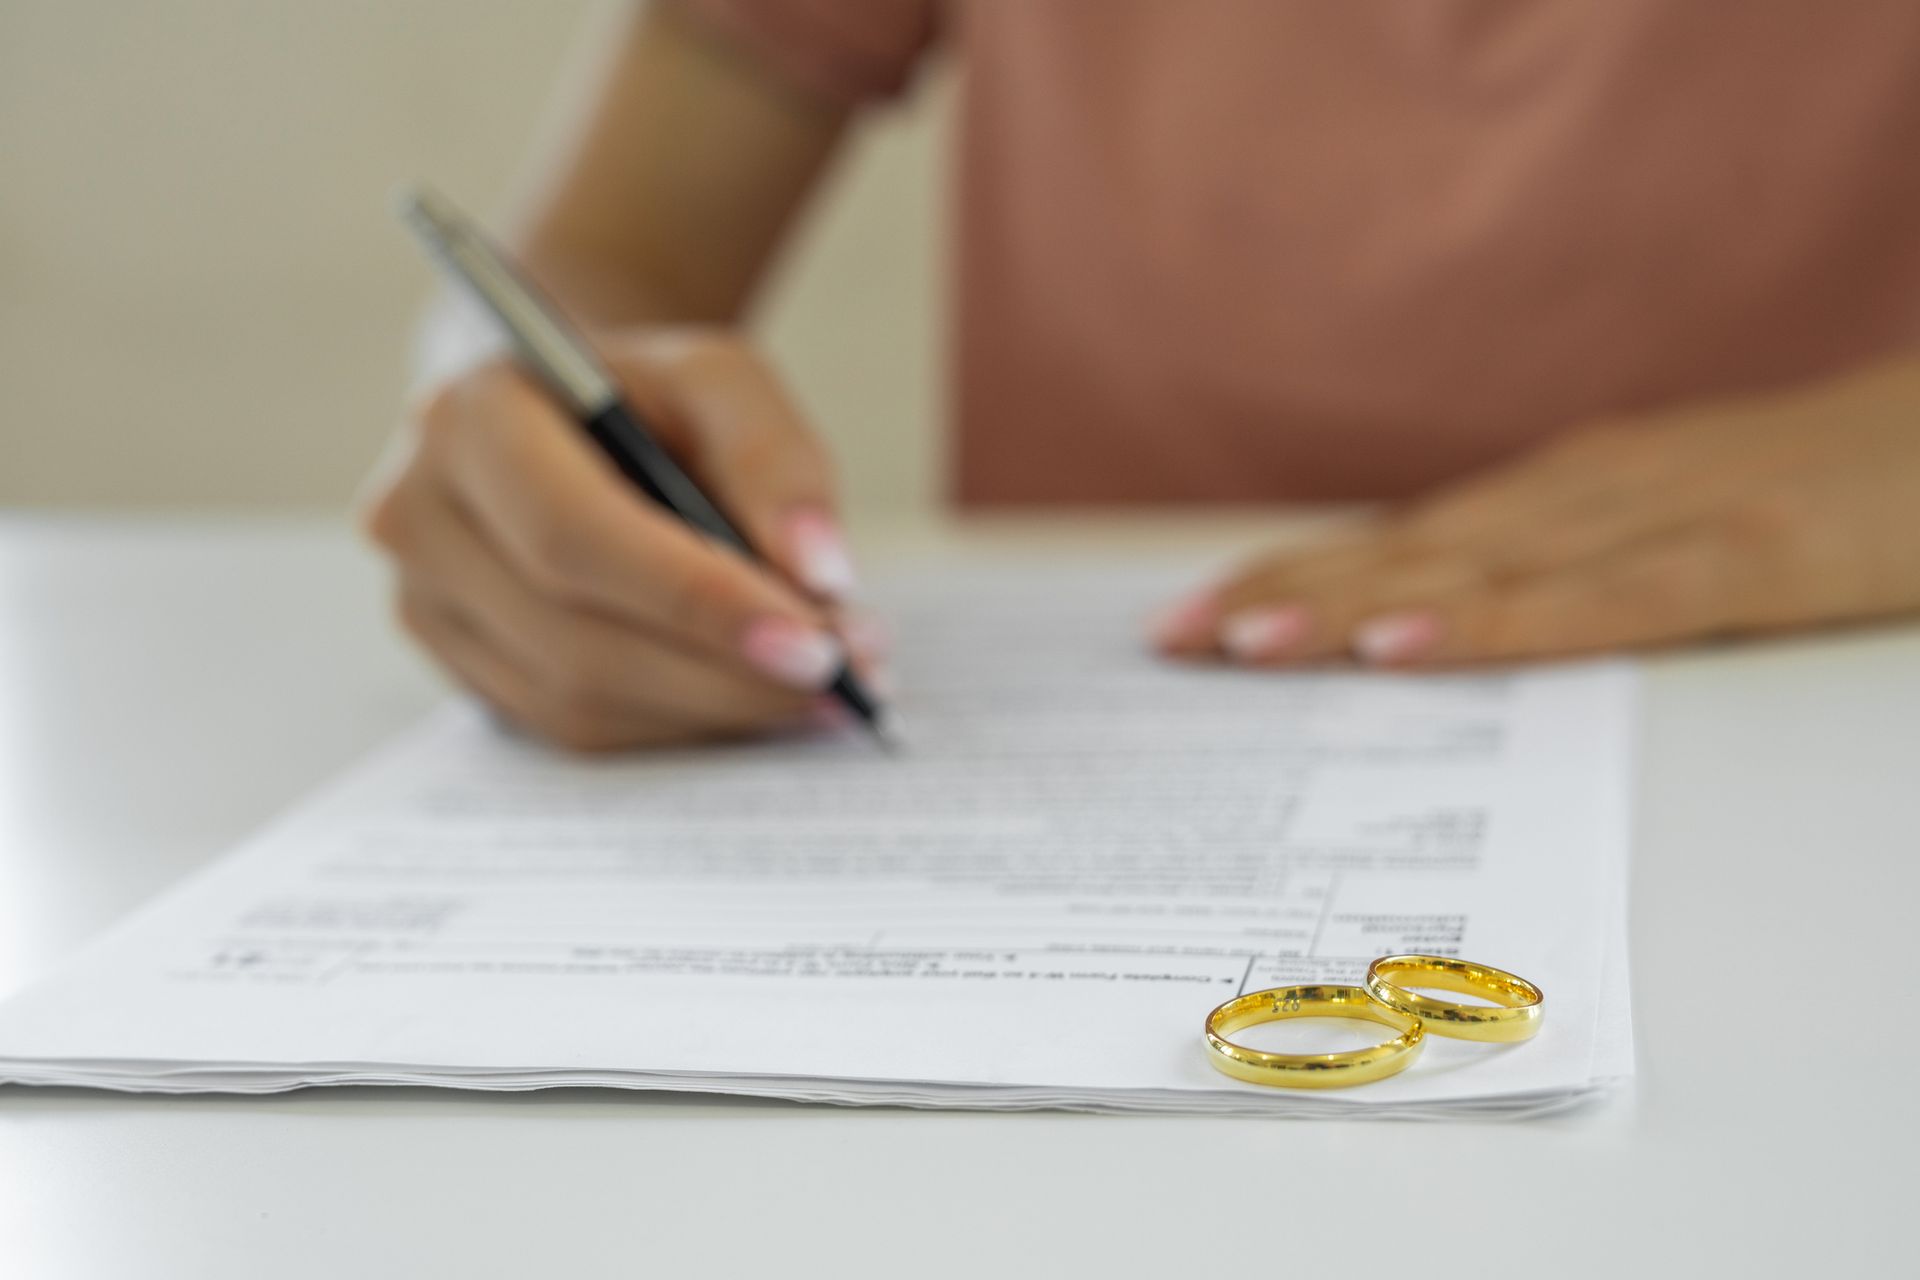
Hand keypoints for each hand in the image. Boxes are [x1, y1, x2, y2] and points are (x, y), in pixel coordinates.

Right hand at [361, 328, 881, 750]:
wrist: (563, 412)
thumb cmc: (645, 392)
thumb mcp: (718, 380)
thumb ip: (775, 460)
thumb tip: (821, 576)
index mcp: (470, 420)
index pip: (576, 537)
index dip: (696, 602)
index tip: (814, 644)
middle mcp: (420, 515)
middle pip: (577, 637)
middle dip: (726, 670)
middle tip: (846, 676)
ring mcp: (424, 602)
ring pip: (577, 700)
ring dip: (713, 709)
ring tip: (824, 691)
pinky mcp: (457, 664)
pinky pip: (572, 728)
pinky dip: (676, 725)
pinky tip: (752, 698)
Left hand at [1151, 359, 1919, 666]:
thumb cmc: (1823, 485)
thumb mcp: (1674, 520)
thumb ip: (1573, 562)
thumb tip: (1451, 619)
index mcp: (1571, 492)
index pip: (1406, 545)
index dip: (1294, 578)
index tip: (1194, 618)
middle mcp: (1592, 491)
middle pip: (1414, 553)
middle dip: (1286, 595)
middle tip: (1170, 641)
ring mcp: (1670, 513)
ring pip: (1480, 567)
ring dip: (1352, 605)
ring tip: (1243, 641)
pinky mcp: (1750, 553)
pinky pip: (1605, 600)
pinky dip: (1500, 622)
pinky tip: (1410, 647)